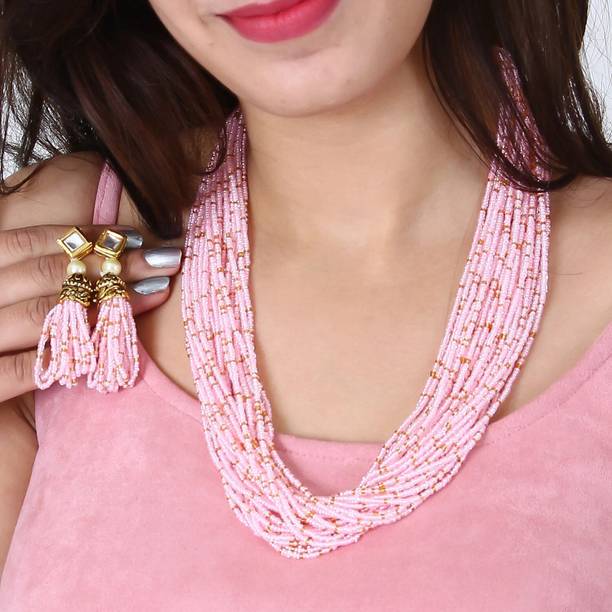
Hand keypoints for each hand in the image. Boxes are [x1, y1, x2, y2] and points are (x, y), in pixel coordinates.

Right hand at [0, 224, 181, 401]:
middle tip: (162, 258)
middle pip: (42, 273)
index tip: (130, 236)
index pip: (22, 244)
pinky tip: (118, 342)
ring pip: (42, 313)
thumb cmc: (6, 384)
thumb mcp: (16, 328)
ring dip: (107, 300)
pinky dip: (76, 352)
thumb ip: (43, 297)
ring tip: (157, 290)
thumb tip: (106, 264)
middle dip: (110, 263)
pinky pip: (27, 368)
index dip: (79, 237)